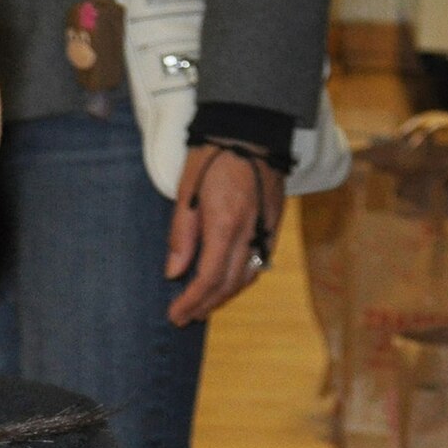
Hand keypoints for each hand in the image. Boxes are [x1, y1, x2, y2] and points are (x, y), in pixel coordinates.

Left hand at [165, 144, 286, 325]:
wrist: (252, 130)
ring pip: (247, 277)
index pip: (208, 278)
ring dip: (224, 296)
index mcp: (225, 225)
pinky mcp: (274, 224)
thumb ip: (182, 235)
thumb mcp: (186, 191)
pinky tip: (227, 282)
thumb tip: (173, 273)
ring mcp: (266, 230)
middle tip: (185, 317)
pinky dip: (241, 279)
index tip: (175, 313)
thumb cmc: (214, 155)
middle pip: (230, 284)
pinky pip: (260, 262)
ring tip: (203, 305)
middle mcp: (250, 234)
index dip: (191, 301)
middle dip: (206, 305)